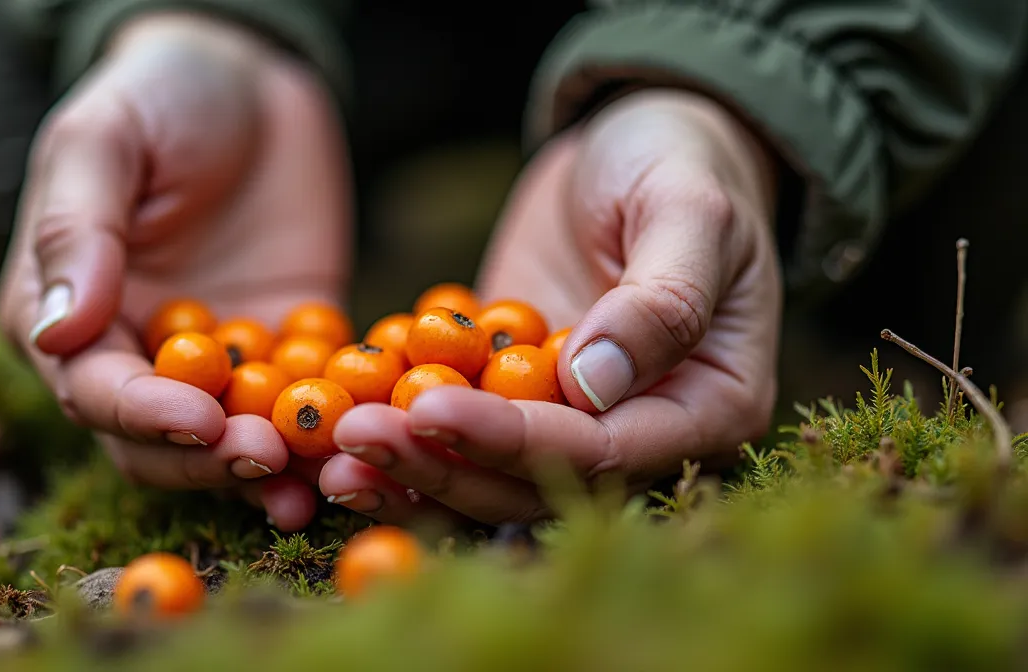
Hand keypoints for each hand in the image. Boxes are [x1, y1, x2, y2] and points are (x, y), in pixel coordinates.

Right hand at [0, 13, 351, 529]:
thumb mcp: (104, 139)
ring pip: (234, 443)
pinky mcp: (286, 350)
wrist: (248, 75)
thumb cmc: (158, 94)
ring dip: (275, 470)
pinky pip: (305, 406)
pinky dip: (329, 436)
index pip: (97, 393)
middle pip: (163, 444)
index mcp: (68, 319)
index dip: (145, 416)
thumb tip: (57, 332)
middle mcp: (136, 357)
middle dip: (214, 459)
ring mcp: (216, 361)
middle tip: (272, 456)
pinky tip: (365, 448)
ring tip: (321, 482)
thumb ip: (77, 230)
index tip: (201, 420)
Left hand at [319, 90, 781, 524]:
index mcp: (709, 407)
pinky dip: (402, 440)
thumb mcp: (688, 211)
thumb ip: (661, 300)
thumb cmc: (683, 161)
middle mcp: (640, 433)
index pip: (605, 450)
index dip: (515, 440)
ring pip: (486, 472)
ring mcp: (570, 420)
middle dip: (442, 464)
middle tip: (355, 435)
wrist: (636, 139)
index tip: (430, 412)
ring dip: (409, 469)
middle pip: (534, 478)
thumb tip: (592, 388)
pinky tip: (333, 435)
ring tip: (332, 449)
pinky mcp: (510, 396)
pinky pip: (457, 431)